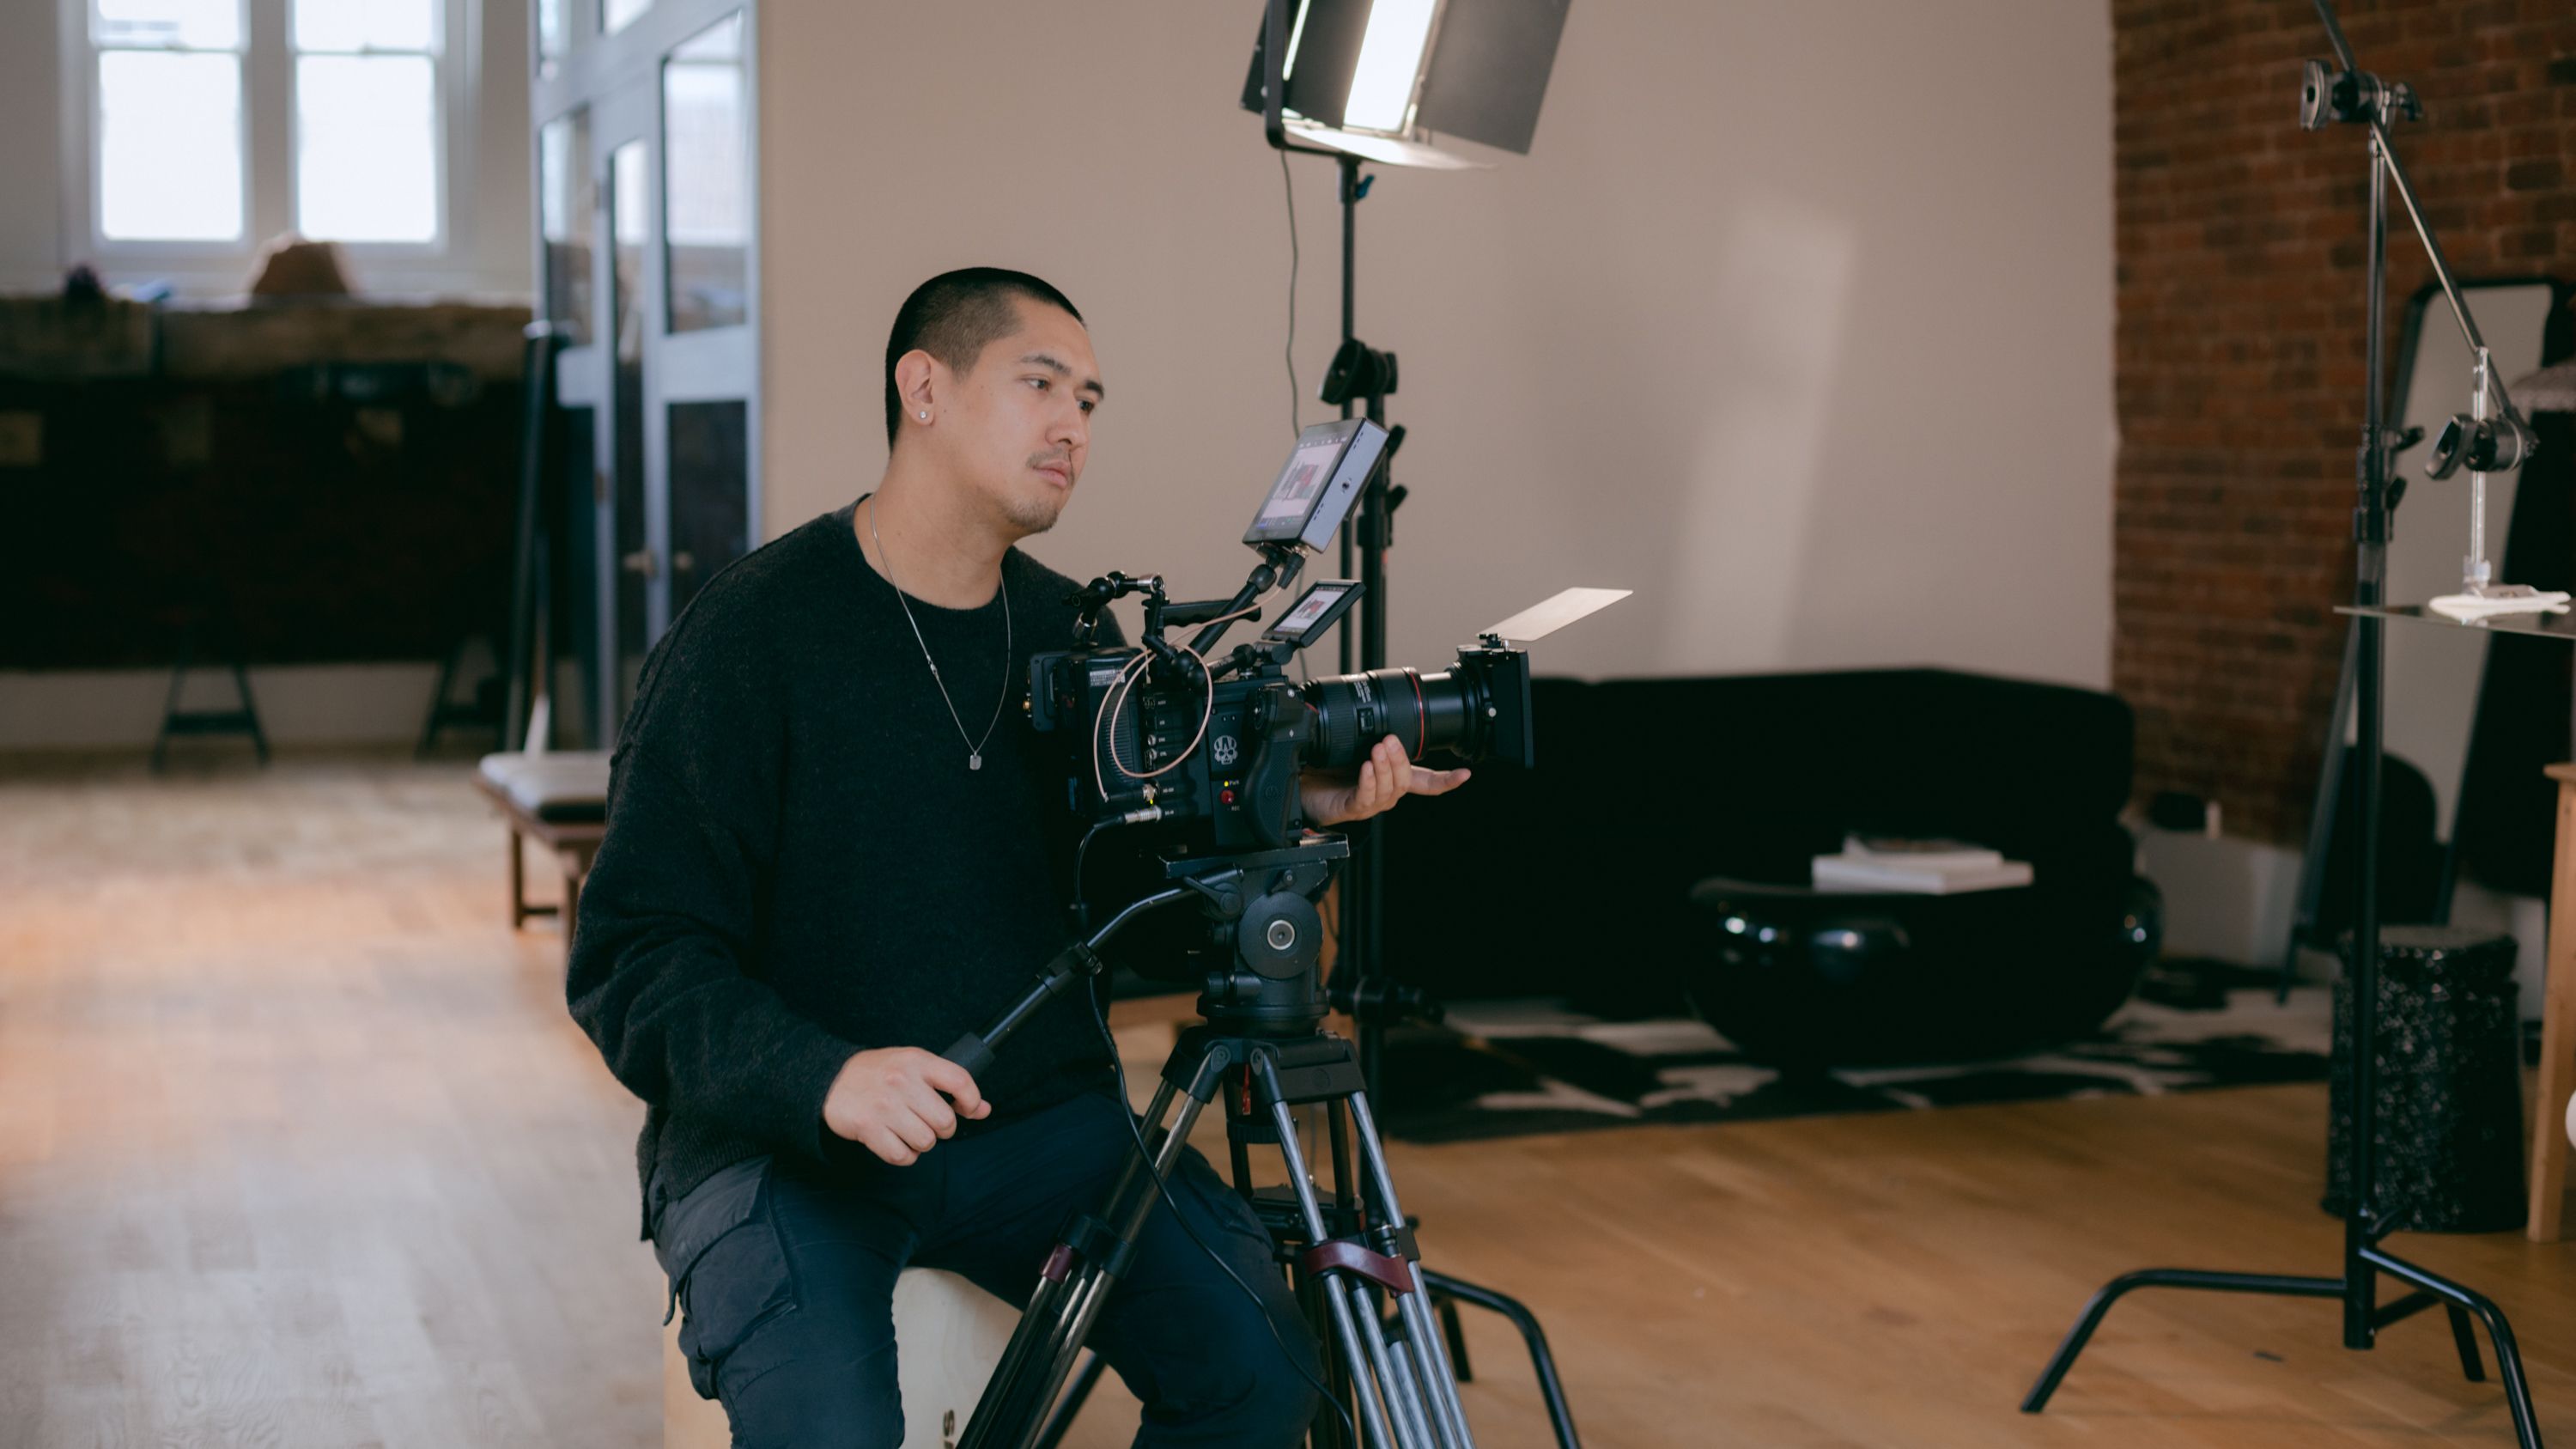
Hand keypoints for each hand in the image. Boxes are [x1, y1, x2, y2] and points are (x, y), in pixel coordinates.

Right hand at [822, 1047, 990, 1165]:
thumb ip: (949, 1085)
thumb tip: (984, 1110)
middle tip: (928, 1122)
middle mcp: (902, 1081)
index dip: (972, 1101)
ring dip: (922, 1143)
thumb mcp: (915, 1066)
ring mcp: (884, 1105)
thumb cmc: (880, 1073)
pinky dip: (904, 1155)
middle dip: (942, 1129)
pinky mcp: (867, 1127)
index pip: (961, 1081)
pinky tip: (896, 1141)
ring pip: (926, 1141)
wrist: (830, 1079)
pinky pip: (902, 1156)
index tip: (967, 1109)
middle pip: (945, 1122)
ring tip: (909, 1130)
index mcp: (917, 1061)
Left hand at [1300, 735, 1470, 827]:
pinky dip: (1368, 782)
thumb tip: (1386, 715)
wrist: (1301, 784)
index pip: (1425, 782)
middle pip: (1406, 780)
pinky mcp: (1351, 808)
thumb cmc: (1328, 767)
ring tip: (1376, 750)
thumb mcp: (1356, 746)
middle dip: (1401, 758)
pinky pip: (1365, 798)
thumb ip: (1374, 736)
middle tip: (1390, 740)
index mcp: (1391, 778)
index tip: (1465, 773)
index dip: (1446, 780)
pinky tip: (1365, 769)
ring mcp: (1369, 802)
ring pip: (1388, 789)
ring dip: (1385, 767)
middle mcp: (1384, 792)